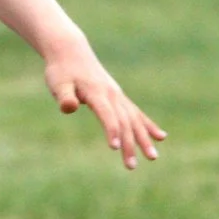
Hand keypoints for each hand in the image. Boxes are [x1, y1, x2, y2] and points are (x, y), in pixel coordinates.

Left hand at [42, 44, 165, 169]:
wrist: (71, 52)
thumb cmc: (61, 71)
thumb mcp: (57, 83)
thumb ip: (64, 96)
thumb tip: (69, 107)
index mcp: (97, 93)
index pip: (107, 115)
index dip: (111, 130)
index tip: (115, 147)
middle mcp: (112, 95)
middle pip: (124, 122)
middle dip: (130, 144)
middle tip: (131, 166)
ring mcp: (118, 96)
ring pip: (134, 120)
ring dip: (143, 139)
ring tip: (153, 157)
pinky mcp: (119, 97)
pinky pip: (136, 113)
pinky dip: (148, 125)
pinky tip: (161, 137)